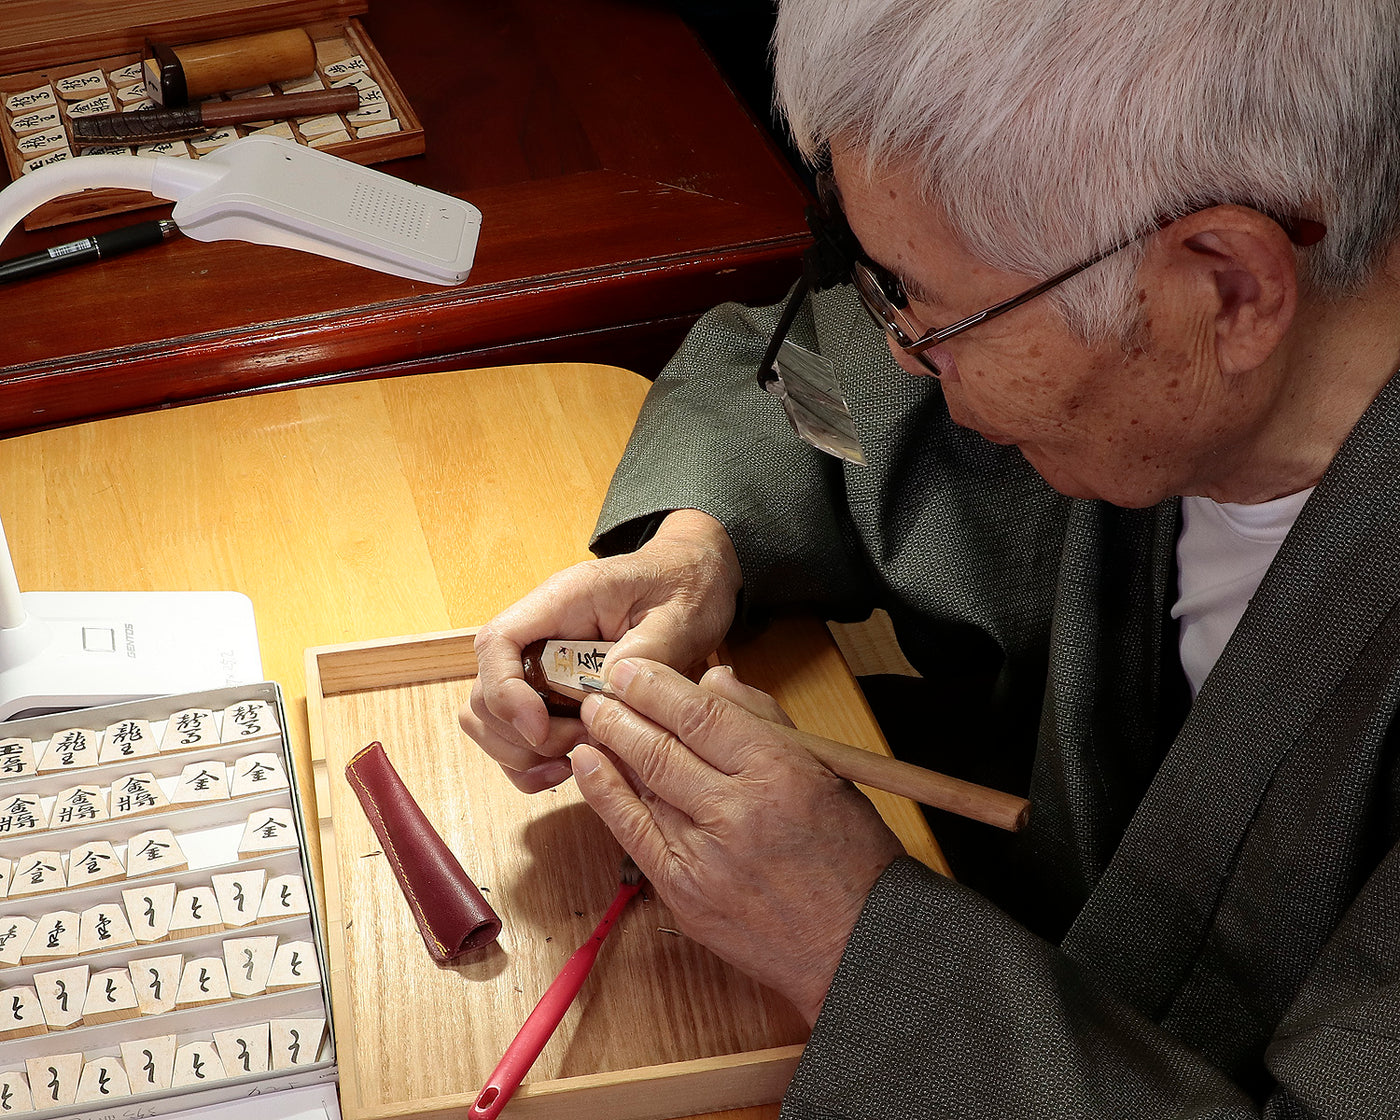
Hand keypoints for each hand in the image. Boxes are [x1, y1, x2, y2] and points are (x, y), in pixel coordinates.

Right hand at [461, 509, 741, 791]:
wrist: (695, 579)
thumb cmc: (686, 587)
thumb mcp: (681, 614)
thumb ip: (646, 651)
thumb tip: (605, 694)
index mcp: (563, 601)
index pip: (497, 642)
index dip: (506, 692)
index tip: (540, 730)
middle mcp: (540, 631)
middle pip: (485, 689)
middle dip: (519, 733)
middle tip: (577, 746)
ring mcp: (541, 662)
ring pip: (490, 718)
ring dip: (521, 752)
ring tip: (574, 761)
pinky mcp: (552, 690)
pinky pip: (517, 733)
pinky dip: (532, 762)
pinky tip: (570, 768)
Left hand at [572, 658, 904, 1024]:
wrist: (857, 945)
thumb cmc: (852, 858)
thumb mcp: (826, 771)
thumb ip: (766, 720)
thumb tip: (716, 680)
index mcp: (779, 771)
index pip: (700, 714)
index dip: (656, 686)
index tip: (632, 669)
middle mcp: (737, 810)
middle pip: (663, 746)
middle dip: (623, 711)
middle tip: (601, 689)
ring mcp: (705, 856)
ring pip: (644, 785)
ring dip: (610, 746)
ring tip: (594, 720)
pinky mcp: (684, 893)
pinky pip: (633, 833)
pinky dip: (605, 795)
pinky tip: (588, 766)